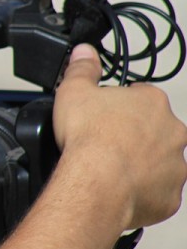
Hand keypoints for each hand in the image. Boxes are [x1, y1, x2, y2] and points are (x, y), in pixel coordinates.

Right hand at [53, 43, 186, 230]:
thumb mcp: (73, 91)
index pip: (141, 96)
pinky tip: (119, 188)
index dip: (119, 105)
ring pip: (160, 162)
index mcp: (152, 102)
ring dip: (141, 164)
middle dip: (134, 135)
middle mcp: (172, 132)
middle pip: (155, 129)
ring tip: (110, 168)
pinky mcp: (170, 196)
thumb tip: (84, 52)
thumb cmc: (90, 140)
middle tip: (106, 143)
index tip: (104, 115)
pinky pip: (158, 192)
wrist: (97, 183)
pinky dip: (142, 191)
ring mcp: (175, 165)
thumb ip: (81, 69)